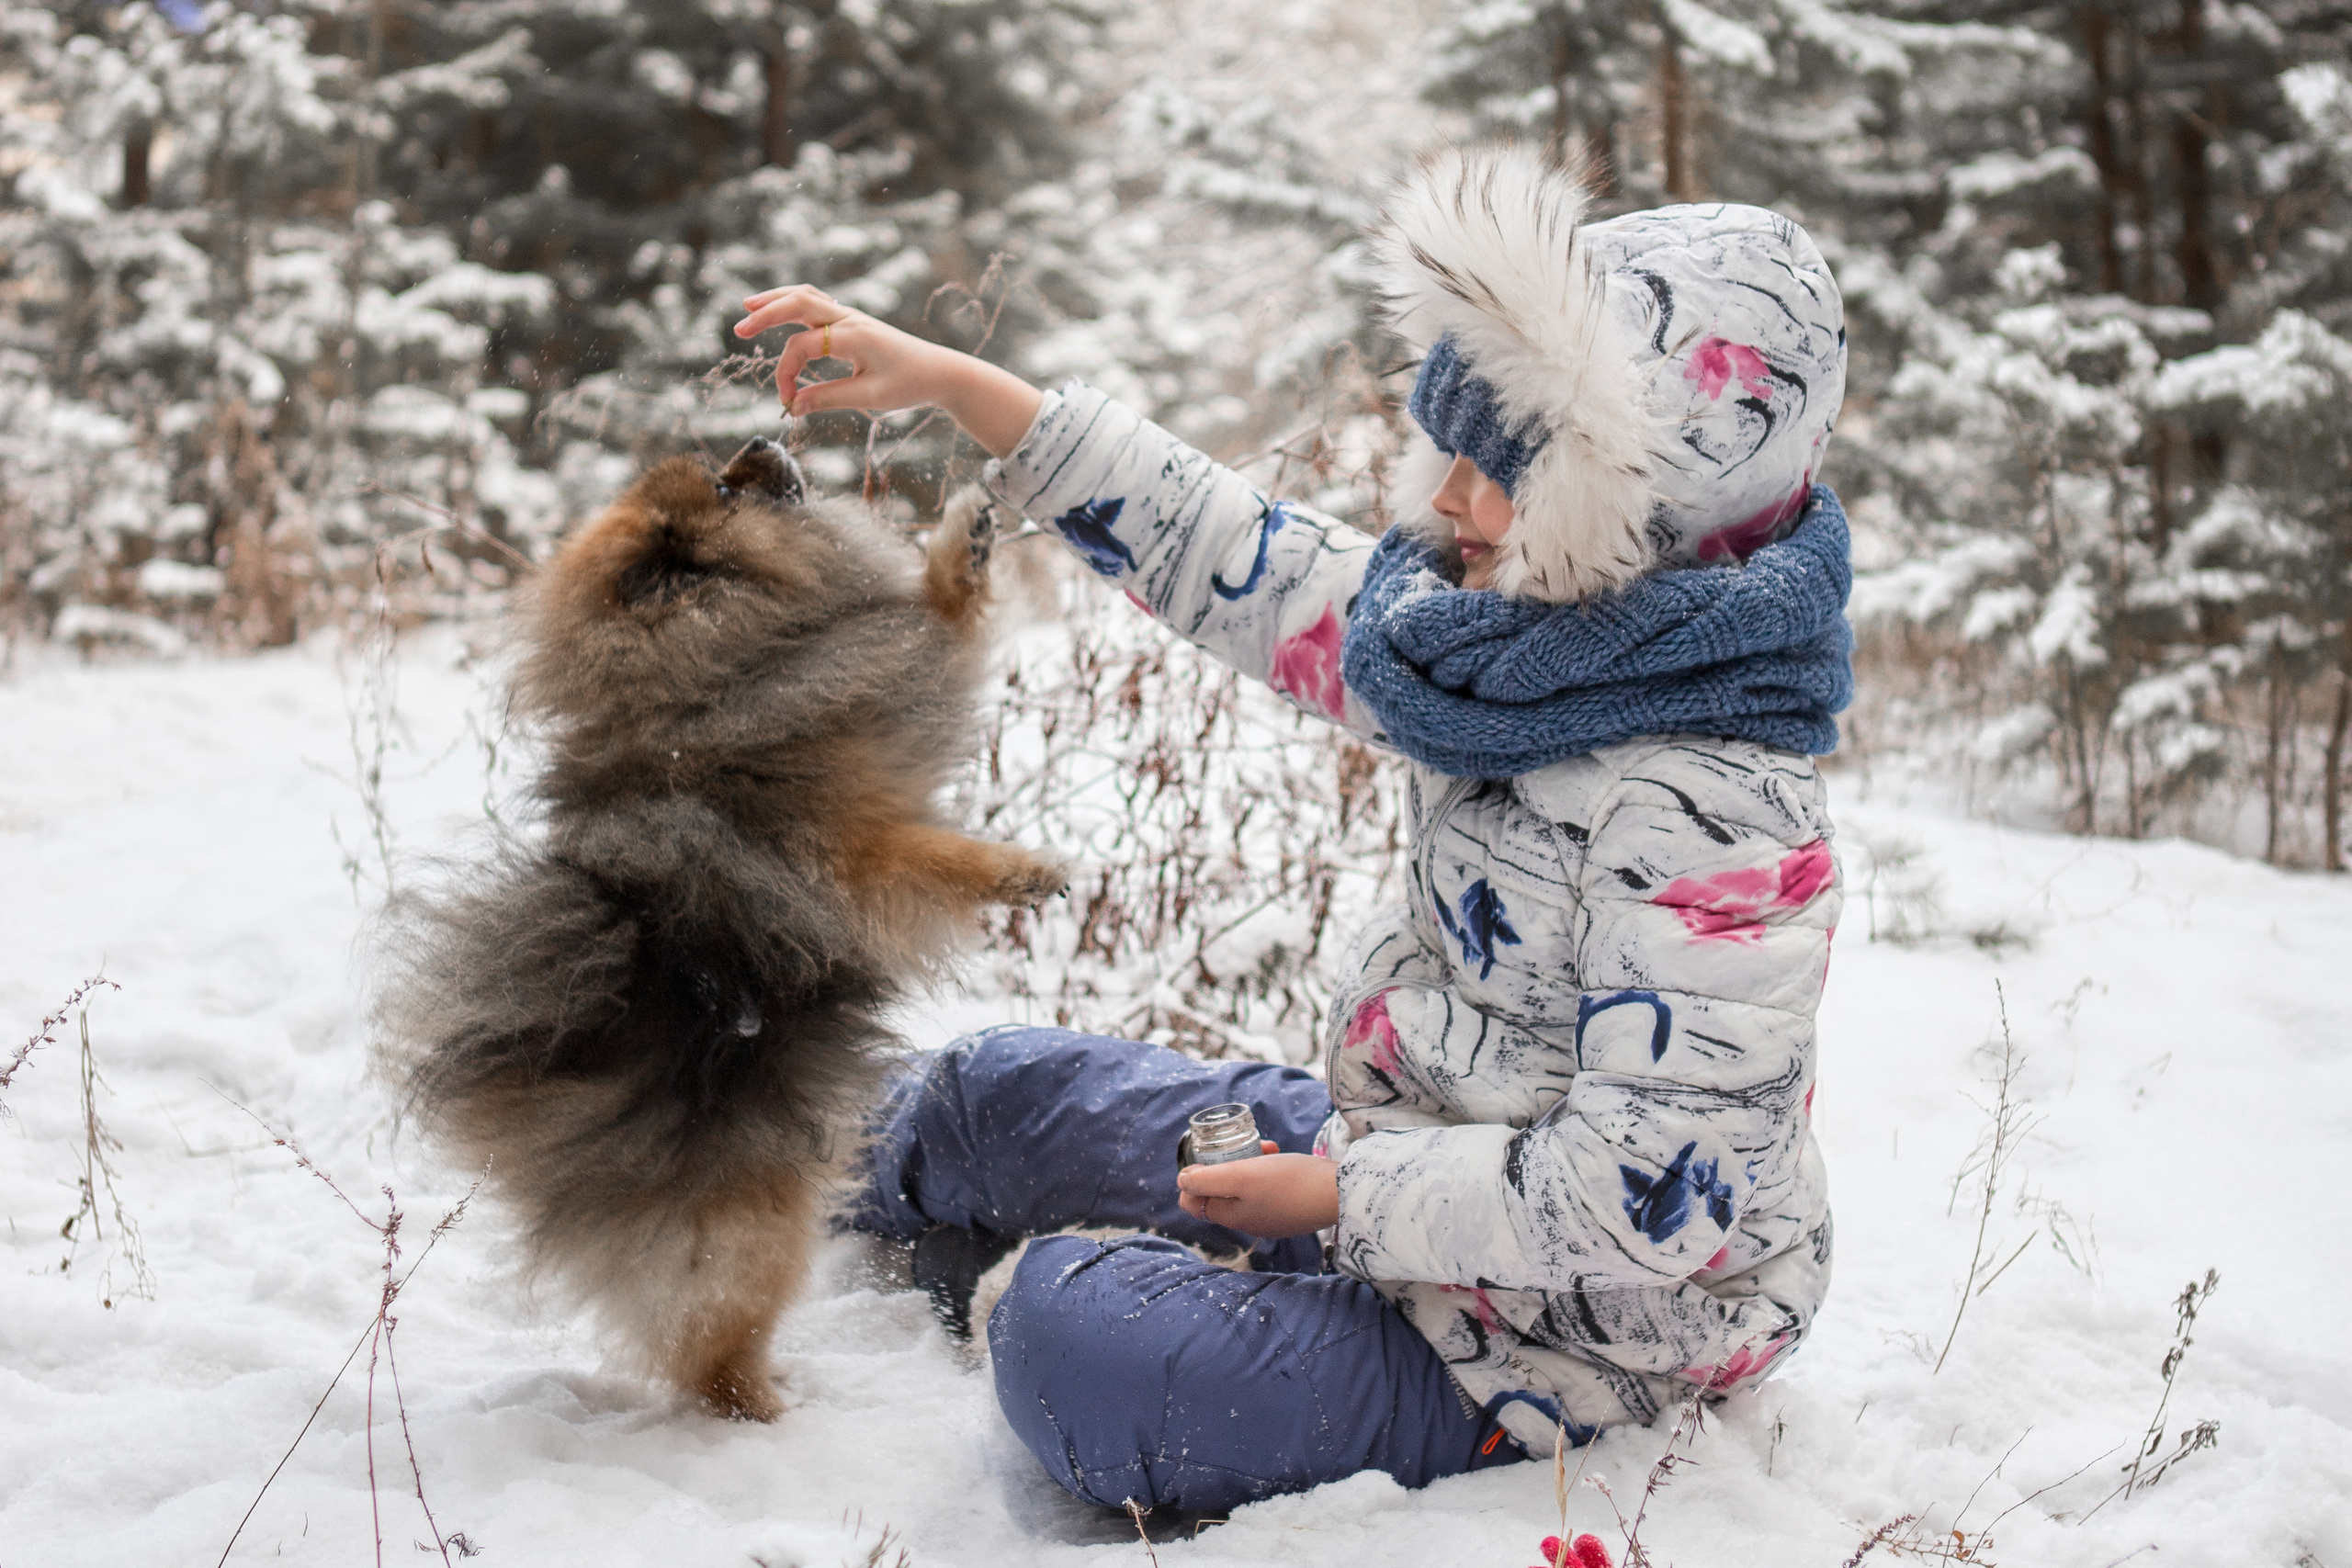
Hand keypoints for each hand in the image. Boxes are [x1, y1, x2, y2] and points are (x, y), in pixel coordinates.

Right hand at [733, 284, 1042, 456]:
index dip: (787, 375)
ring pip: (806, 296)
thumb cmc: (909, 384)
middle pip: (799, 303)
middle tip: (740, 330)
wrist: (939, 371)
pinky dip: (793, 302)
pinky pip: (816, 302)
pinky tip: (778, 308)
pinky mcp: (851, 321)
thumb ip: (830, 398)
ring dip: (776, 300)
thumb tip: (794, 406)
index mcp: (853, 336)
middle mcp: (849, 319)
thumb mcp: (870, 397)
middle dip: (766, 314)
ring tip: (747, 307)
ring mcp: (850, 316)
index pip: (802, 349)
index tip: (788, 403)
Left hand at [1176, 1145, 1339, 1238]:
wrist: (1341, 1194)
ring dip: (1249, 1165)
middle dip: (1224, 1166)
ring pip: (1244, 1189)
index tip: (1208, 1157)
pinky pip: (1267, 1190)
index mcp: (1232, 1216)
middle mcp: (1249, 1222)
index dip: (1192, 1179)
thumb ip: (1208, 1180)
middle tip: (1241, 1148)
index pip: (1193, 1203)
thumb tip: (1182, 1182)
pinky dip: (1268, 1172)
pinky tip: (1280, 1157)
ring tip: (1266, 1147)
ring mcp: (1270, 1218)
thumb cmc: (1290, 1182)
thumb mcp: (1242, 1175)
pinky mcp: (1290, 1211)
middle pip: (1219, 1193)